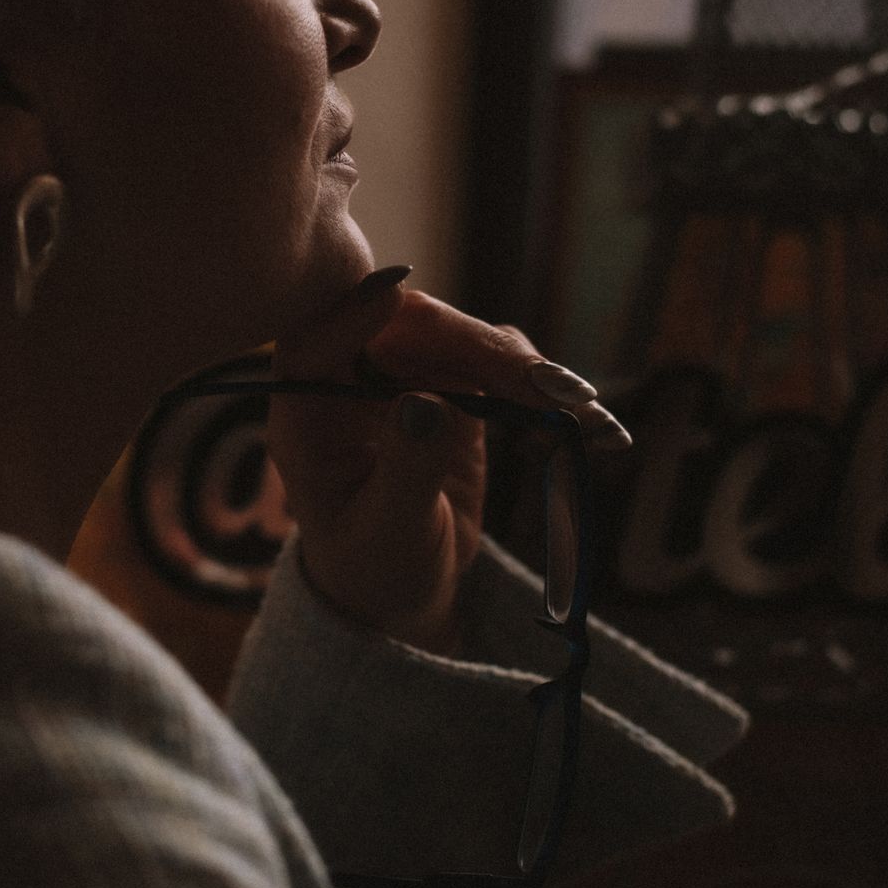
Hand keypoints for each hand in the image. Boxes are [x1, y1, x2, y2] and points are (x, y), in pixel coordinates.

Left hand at [267, 268, 629, 655]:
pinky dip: (539, 384)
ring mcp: (408, 374)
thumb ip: (405, 469)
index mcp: (308, 408)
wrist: (402, 590)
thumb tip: (424, 403)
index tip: (397, 298)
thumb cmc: (373, 568)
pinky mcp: (455, 383)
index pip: (320, 338)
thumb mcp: (387, 533)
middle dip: (477, 346)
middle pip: (408, 324)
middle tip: (544, 388)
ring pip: (464, 337)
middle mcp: (352, 376)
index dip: (357, 311)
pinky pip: (498, 360)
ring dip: (523, 368)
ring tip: (578, 411)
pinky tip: (579, 419)